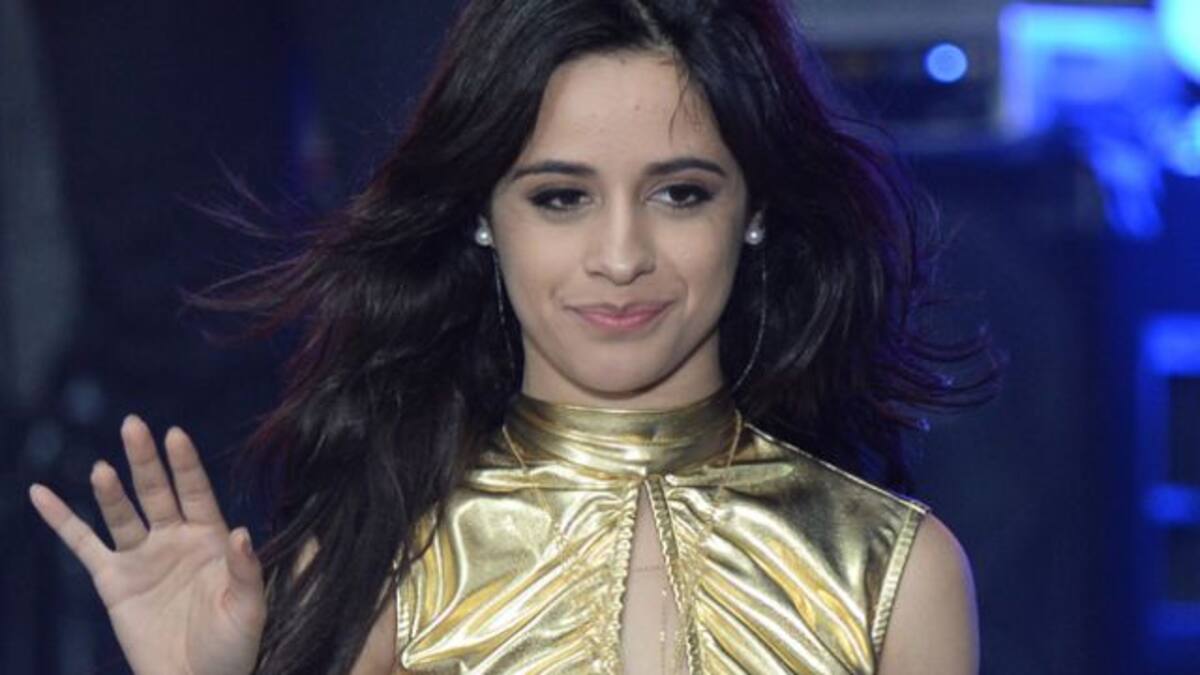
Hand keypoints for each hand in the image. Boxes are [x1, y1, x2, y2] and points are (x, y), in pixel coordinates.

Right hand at [29, 415, 264, 674]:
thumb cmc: (233, 645)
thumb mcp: (249, 608)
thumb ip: (246, 569)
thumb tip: (240, 531)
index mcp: (211, 538)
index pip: (197, 491)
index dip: (186, 464)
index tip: (175, 434)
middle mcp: (175, 539)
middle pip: (157, 491)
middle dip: (146, 460)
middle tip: (134, 425)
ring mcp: (142, 556)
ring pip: (121, 514)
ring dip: (111, 490)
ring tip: (104, 468)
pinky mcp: (113, 580)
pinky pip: (82, 544)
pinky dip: (61, 519)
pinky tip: (42, 493)